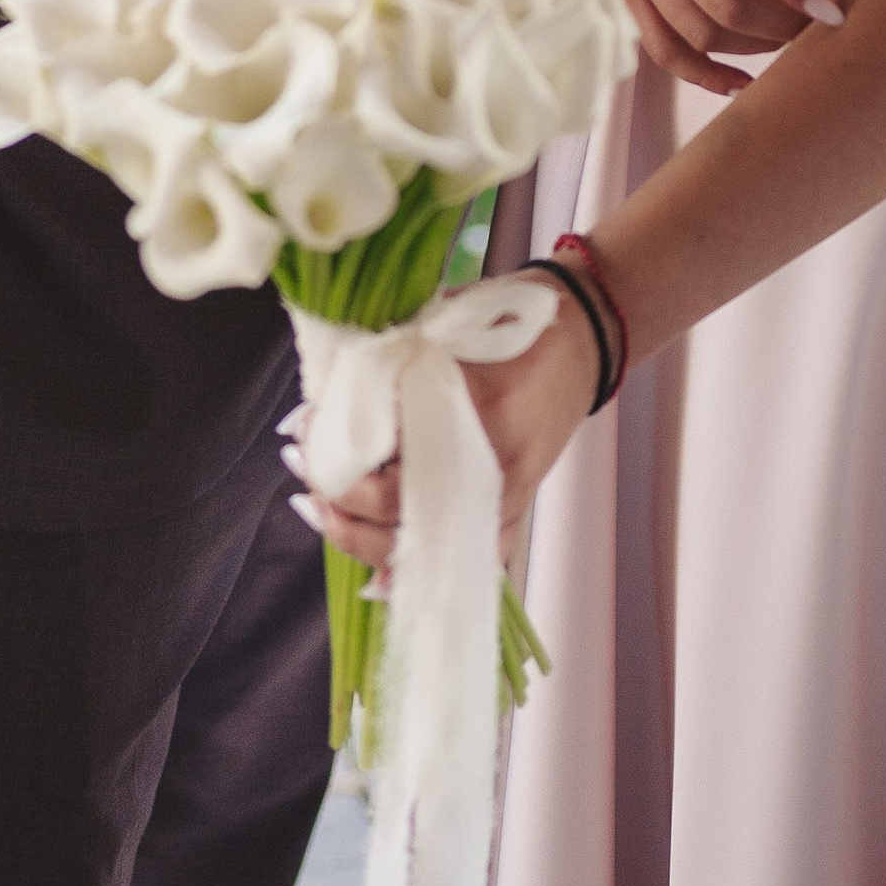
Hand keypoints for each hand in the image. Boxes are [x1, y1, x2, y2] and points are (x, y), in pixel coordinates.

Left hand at [284, 298, 607, 572]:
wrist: (585, 333)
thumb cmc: (510, 317)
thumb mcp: (441, 321)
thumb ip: (383, 360)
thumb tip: (316, 403)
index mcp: (475, 405)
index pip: (383, 446)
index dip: (330, 443)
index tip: (301, 427)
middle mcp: (492, 462)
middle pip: (390, 506)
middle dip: (334, 490)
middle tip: (300, 462)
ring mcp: (505, 497)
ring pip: (416, 545)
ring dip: (355, 533)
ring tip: (317, 506)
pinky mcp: (513, 514)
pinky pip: (455, 560)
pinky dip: (412, 568)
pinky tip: (371, 567)